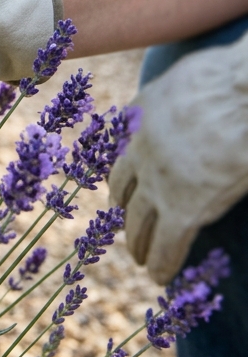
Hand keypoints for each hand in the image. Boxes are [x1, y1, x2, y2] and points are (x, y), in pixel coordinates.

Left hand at [110, 30, 247, 283]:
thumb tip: (184, 98)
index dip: (122, 174)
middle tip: (126, 228)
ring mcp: (157, 179)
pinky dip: (162, 263)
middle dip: (124, 211)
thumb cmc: (228, 78)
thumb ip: (179, 97)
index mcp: (138, 116)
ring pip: (138, 221)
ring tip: (140, 258)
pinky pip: (167, 244)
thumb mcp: (188, 78)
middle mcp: (137, 149)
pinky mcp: (182, 206)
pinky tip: (160, 278)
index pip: (121, 153)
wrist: (243, 92)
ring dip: (138, 242)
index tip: (121, 189)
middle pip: (122, 190)